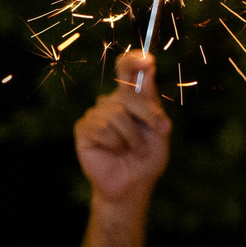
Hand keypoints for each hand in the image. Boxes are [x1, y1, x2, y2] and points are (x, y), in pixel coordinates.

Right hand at [74, 51, 170, 210]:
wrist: (133, 186)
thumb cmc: (146, 159)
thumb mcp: (158, 131)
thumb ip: (152, 102)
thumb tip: (148, 69)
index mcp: (129, 98)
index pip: (126, 69)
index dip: (133, 60)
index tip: (147, 60)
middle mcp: (110, 102)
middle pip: (127, 93)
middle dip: (148, 113)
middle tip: (161, 131)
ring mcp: (95, 115)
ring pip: (116, 114)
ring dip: (133, 137)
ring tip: (134, 151)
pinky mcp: (83, 129)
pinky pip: (102, 128)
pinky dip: (115, 144)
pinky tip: (115, 152)